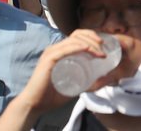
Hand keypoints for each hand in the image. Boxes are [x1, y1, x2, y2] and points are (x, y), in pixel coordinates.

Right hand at [8, 29, 127, 117]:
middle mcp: (55, 49)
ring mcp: (51, 53)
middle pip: (77, 35)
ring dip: (90, 44)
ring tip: (101, 53)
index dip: (92, 37)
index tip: (104, 46)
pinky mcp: (48, 60)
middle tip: (104, 48)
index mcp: (60, 52)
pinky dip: (78, 47)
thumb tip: (104, 79)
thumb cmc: (52, 96)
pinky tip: (88, 49)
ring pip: (74, 40)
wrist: (35, 105)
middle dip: (94, 38)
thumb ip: (87, 81)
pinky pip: (65, 49)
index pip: (78, 36)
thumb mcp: (75, 84)